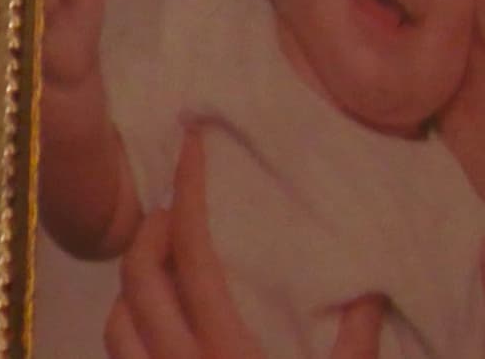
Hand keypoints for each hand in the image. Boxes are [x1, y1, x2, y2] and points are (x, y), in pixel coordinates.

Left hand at [104, 128, 385, 357]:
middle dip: (151, 229)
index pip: (193, 252)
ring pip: (116, 320)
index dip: (188, 192)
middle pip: (138, 276)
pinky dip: (128, 327)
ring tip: (168, 262)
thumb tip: (368, 296)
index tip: (193, 146)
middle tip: (180, 210)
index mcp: (230, 354)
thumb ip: (357, 348)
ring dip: (134, 280)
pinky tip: (162, 323)